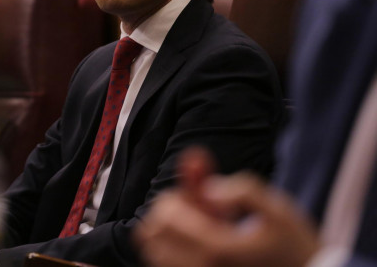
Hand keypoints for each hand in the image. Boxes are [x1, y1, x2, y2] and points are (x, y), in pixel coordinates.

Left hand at [134, 147, 319, 266]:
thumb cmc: (294, 247)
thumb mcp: (277, 210)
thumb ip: (241, 190)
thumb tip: (208, 185)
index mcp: (217, 248)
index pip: (164, 217)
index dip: (177, 197)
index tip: (203, 198)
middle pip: (150, 236)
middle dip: (169, 215)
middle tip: (200, 212)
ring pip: (154, 254)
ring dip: (169, 235)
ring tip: (201, 230)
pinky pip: (168, 266)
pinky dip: (175, 252)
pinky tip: (202, 245)